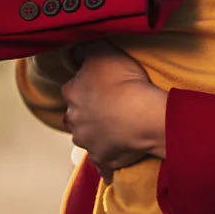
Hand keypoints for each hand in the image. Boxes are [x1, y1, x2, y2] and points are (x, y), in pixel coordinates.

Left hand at [61, 43, 168, 175]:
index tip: (104, 86)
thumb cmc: (124, 82)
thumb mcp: (103, 51)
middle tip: (111, 109)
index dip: (88, 86)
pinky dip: (109, 165)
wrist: (142, 116)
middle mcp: (74, 119)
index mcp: (72, 93)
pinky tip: (118, 161)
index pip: (73, 88)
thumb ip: (86, 48)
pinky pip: (104, 165)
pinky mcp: (103, 160)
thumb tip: (75, 49)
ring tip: (118, 130)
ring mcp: (88, 143)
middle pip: (77, 115)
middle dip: (89, 114)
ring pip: (88, 139)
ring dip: (98, 136)